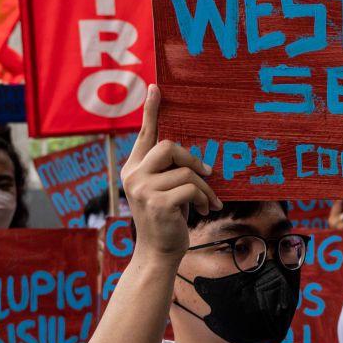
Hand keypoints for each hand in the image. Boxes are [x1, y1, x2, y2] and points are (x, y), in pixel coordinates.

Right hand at [121, 85, 221, 258]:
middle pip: (169, 146)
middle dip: (193, 160)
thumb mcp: (164, 191)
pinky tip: (204, 211)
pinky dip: (205, 199)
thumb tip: (195, 156)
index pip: (144, 134)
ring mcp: (143, 189)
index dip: (151, 111)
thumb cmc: (167, 221)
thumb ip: (169, 171)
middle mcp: (133, 175)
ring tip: (209, 203)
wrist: (158, 254)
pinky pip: (192, 188)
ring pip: (186, 171)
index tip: (157, 88)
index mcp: (133, 168)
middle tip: (208, 173)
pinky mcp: (158, 202)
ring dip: (205, 188)